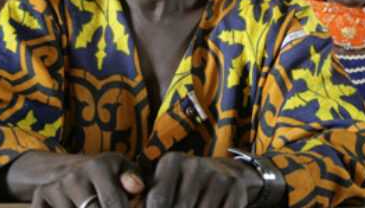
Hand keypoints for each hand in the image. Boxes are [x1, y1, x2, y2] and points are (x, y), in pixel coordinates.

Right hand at [30, 152, 143, 207]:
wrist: (70, 169)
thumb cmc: (107, 174)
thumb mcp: (123, 171)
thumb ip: (134, 180)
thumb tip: (136, 187)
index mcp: (99, 167)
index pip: (112, 203)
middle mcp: (74, 176)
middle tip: (101, 205)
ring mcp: (54, 188)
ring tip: (90, 204)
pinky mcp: (40, 198)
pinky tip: (75, 206)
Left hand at [145, 152, 262, 207]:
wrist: (220, 175)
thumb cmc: (178, 186)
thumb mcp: (158, 184)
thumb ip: (141, 194)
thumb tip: (129, 200)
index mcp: (171, 162)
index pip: (159, 199)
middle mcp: (195, 164)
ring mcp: (218, 176)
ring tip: (193, 207)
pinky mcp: (235, 187)